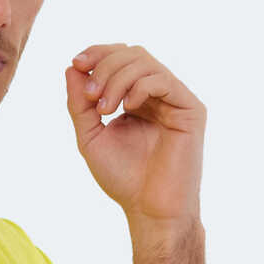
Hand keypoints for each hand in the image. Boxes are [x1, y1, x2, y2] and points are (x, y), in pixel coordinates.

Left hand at [65, 44, 205, 226]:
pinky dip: (139, 87)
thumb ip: (80, 104)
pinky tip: (127, 108)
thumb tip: (72, 68)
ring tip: (103, 108)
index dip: (97, 54)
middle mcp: (158, 95)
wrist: (149, 209)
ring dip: (117, 77)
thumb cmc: (123, 179)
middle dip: (105, 66)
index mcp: (137, 99)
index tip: (76, 64)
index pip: (119, 59)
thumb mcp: (91, 137)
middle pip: (132, 53)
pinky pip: (163, 80)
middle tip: (91, 96)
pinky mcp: (191, 109)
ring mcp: (175, 100)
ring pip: (145, 62)